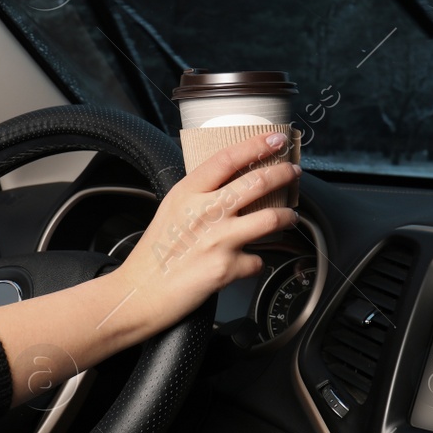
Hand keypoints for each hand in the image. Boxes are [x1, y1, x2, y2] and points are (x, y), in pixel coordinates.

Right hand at [111, 131, 299, 342]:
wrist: (140, 294)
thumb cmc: (153, 255)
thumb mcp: (171, 210)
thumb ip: (198, 195)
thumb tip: (229, 185)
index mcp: (188, 193)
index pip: (228, 158)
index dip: (256, 145)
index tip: (275, 139)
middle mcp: (205, 212)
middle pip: (257, 183)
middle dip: (284, 174)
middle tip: (293, 172)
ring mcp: (219, 239)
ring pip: (270, 218)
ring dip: (287, 216)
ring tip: (290, 216)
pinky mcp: (227, 268)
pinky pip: (257, 261)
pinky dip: (256, 262)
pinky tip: (250, 262)